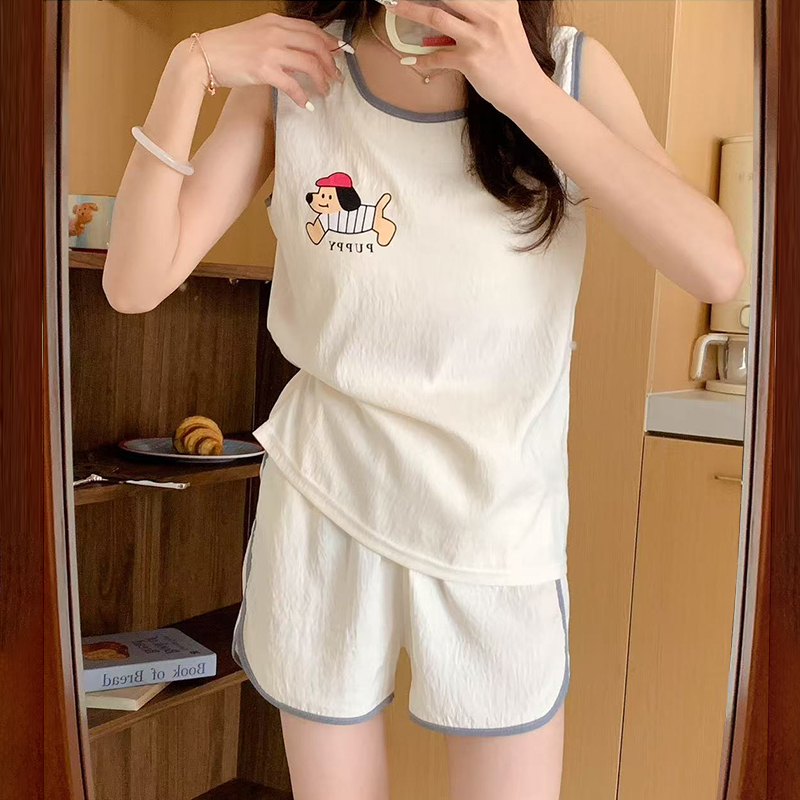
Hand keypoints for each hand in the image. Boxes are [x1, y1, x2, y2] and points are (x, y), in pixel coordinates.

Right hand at [176, 13, 345, 108]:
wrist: (203, 56)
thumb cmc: (228, 48)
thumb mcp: (256, 35)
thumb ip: (278, 42)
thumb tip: (298, 59)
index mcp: (275, 21)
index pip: (311, 29)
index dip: (331, 41)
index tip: (342, 53)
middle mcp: (275, 31)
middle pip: (316, 45)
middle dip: (331, 63)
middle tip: (336, 78)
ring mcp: (270, 49)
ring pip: (309, 64)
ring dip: (322, 80)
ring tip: (325, 92)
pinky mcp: (263, 69)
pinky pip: (293, 85)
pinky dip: (303, 96)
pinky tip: (306, 105)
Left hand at [389, 0, 548, 116]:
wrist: (525, 90)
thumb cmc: (513, 59)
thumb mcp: (505, 24)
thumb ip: (484, 11)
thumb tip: (452, 6)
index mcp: (500, 3)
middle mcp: (490, 16)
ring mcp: (479, 38)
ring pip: (436, 17)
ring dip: (410, 10)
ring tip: (394, 7)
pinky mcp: (470, 61)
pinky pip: (438, 57)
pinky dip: (423, 59)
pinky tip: (412, 60)